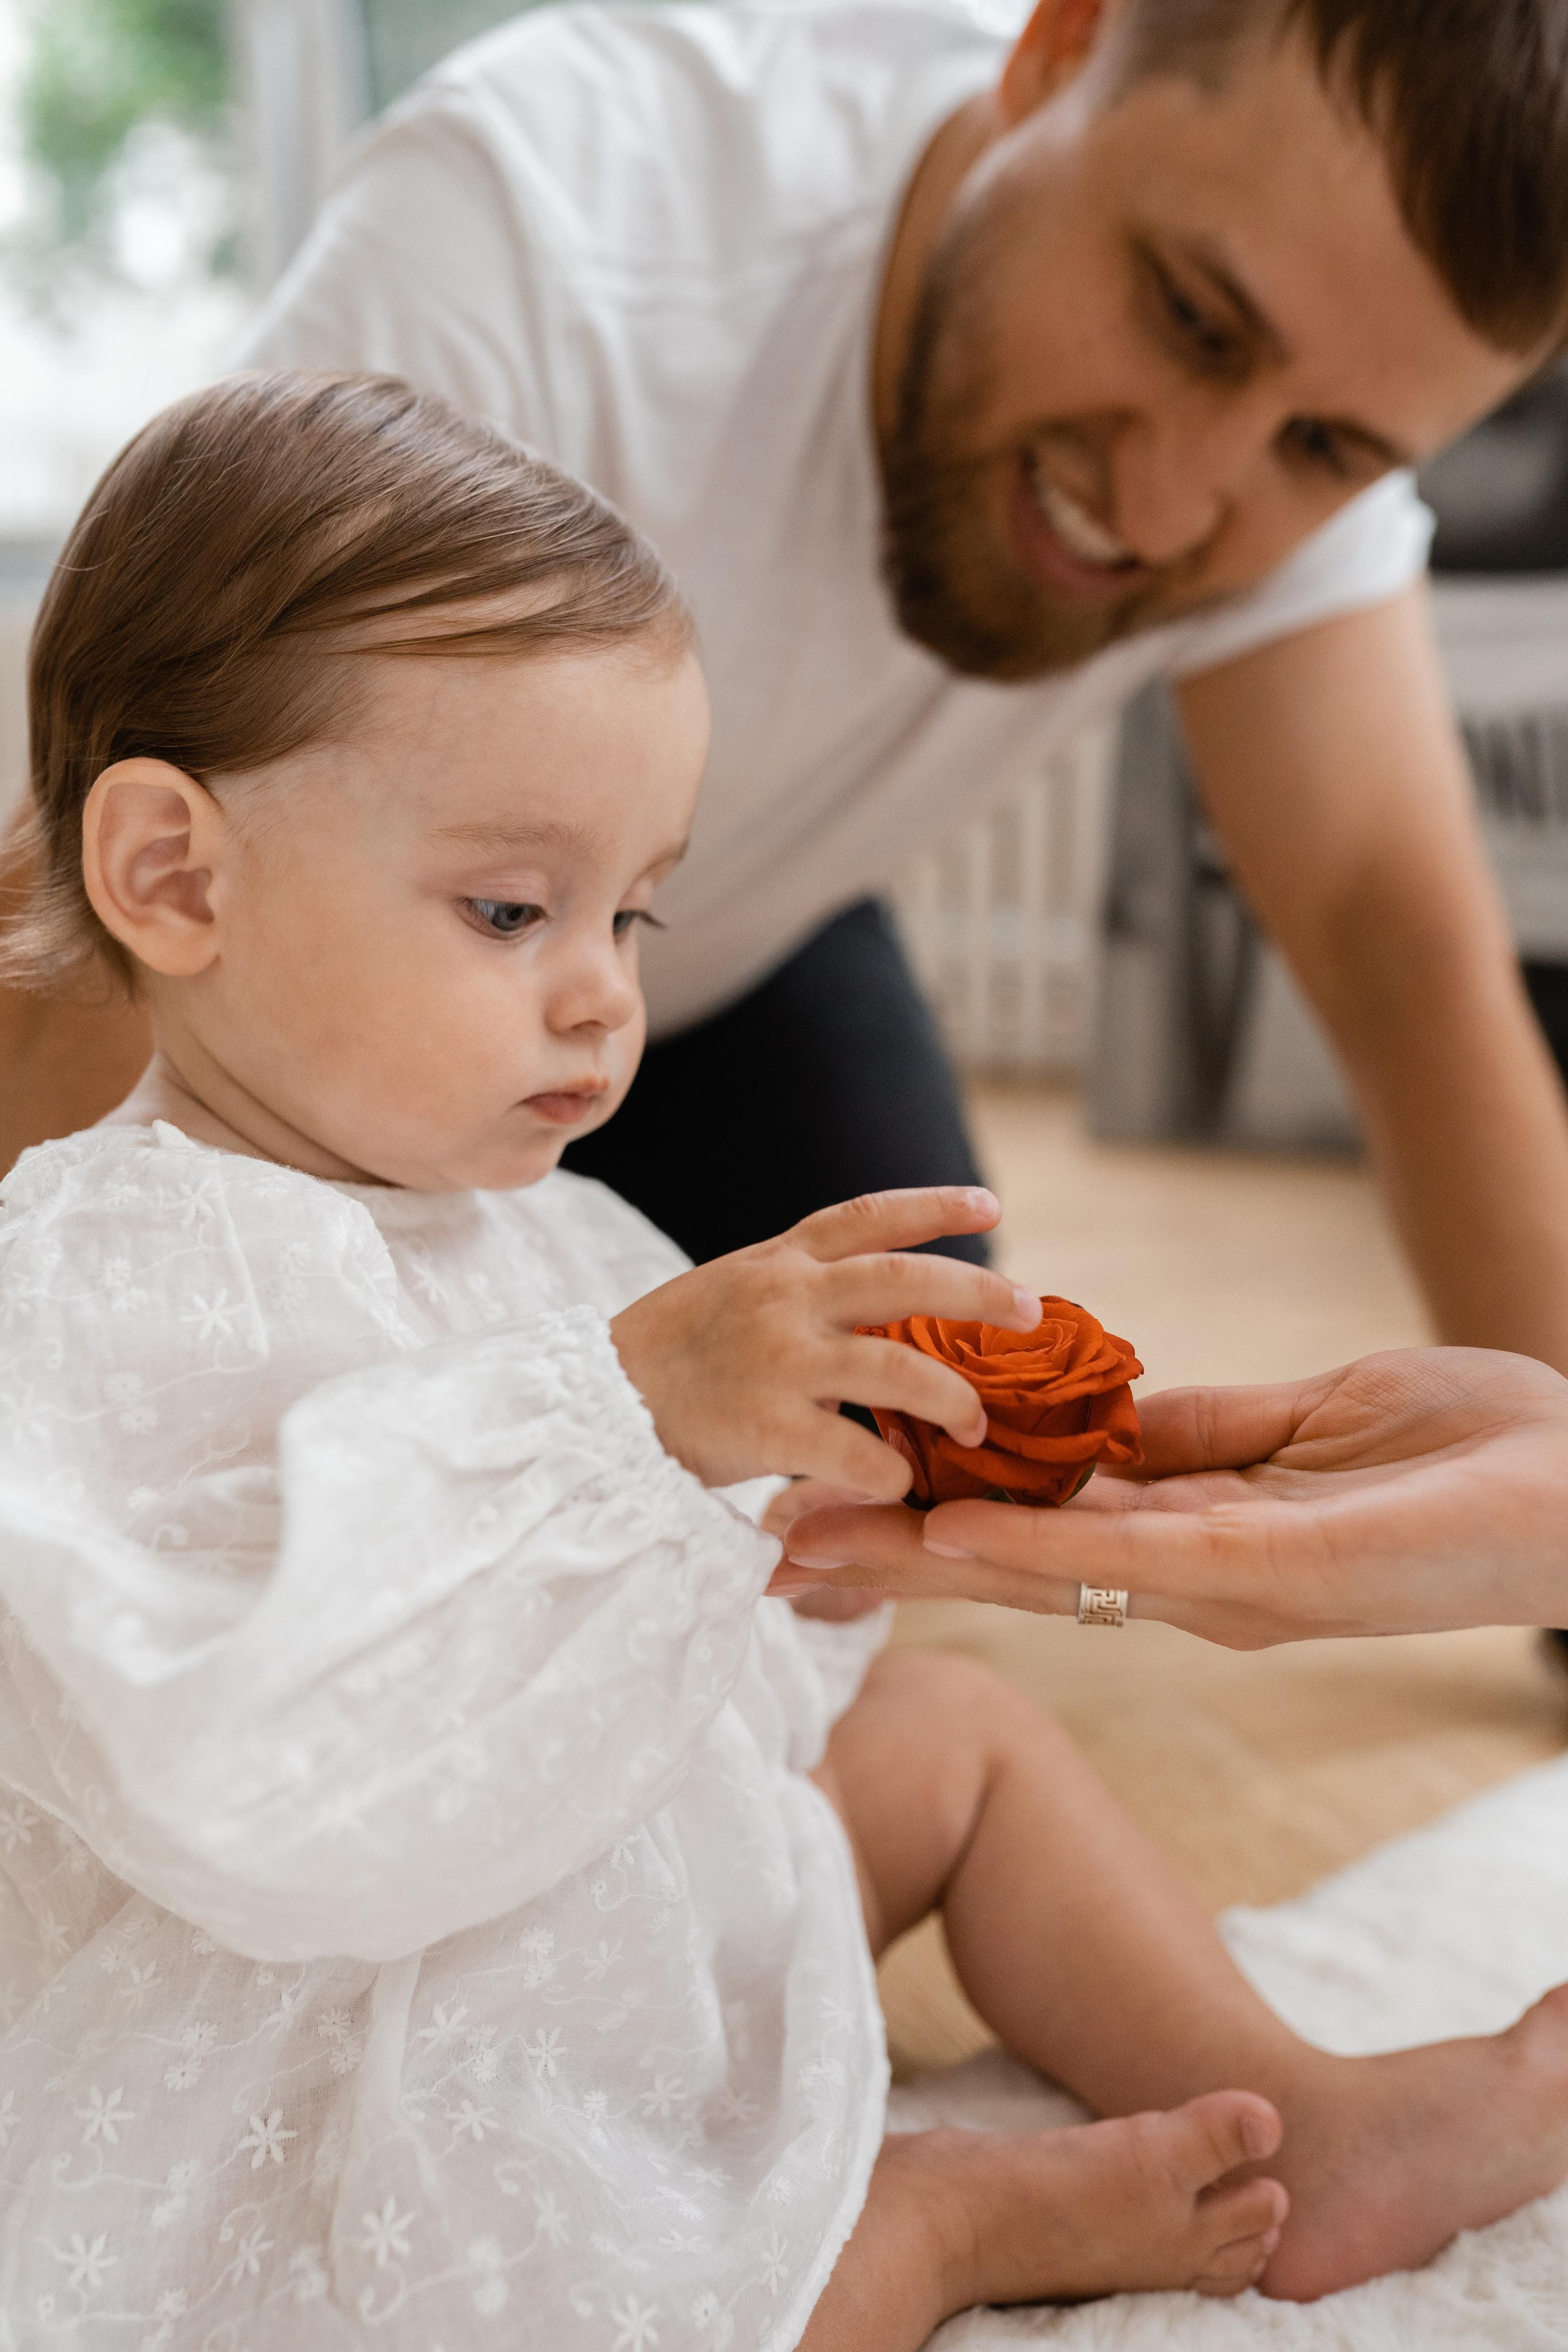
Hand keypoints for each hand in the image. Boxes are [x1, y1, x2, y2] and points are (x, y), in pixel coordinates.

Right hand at [609, 1187, 1041, 1492]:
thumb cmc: (664, 1362)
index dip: (933, 1206)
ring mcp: (776, 1360)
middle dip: (978, 1292)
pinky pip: (854, 1448)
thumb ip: (796, 1294)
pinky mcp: (764, 1426)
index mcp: (777, 1262)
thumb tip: (874, 1307)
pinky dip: (888, 1469)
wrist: (587, 1409)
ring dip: (951, 1399)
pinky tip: (898, 1483)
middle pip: (905, 1280)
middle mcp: (784, 1298)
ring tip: (976, 1426)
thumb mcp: (730, 1297)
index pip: (867, 1216)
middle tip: (1031, 1311)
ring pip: (897, 1367)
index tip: (990, 1204)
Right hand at [773, 1347, 1567, 1647]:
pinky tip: (944, 1536)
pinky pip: (1129, 1558)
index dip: (929, 1516)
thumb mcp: (1309, 1419)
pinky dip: (1030, 1549)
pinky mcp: (1273, 1571)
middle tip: (764, 1542)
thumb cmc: (1475, 1447)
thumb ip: (1199, 1430)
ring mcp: (1226, 1583)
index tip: (829, 1497)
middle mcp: (1192, 1577)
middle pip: (1010, 1565)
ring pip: (1043, 1572)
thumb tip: (1102, 1413)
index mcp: (1197, 1534)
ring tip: (810, 1538)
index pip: (1034, 1526)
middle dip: (888, 1556)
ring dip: (922, 1559)